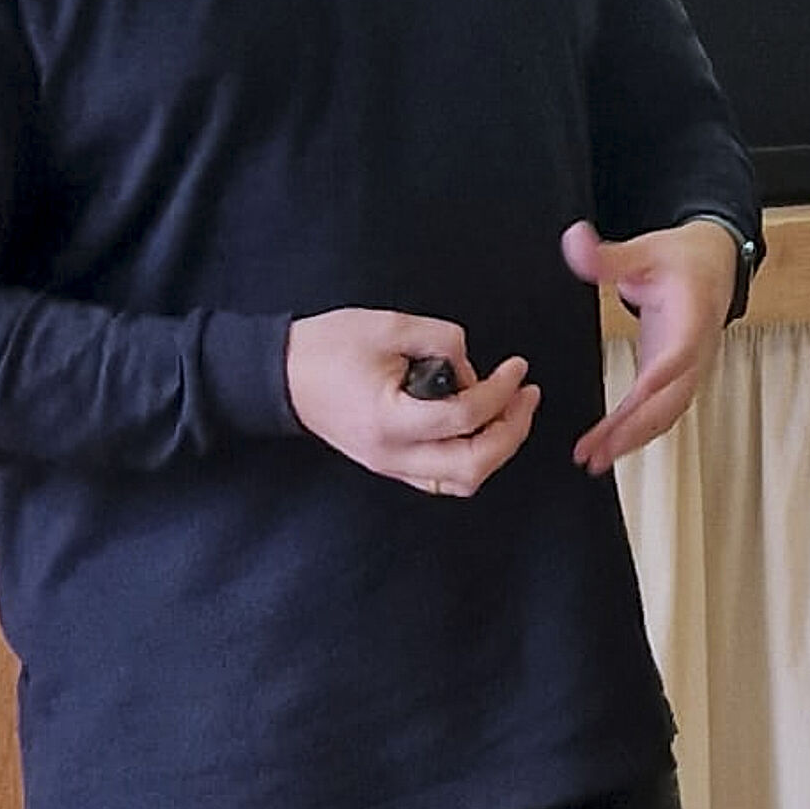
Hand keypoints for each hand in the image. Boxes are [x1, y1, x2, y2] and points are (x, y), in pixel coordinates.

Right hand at [283, 308, 537, 496]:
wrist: (282, 375)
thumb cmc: (329, 346)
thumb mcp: (388, 326)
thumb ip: (441, 341)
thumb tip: (474, 369)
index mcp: (389, 420)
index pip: (463, 418)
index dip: (500, 392)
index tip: (518, 367)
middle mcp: (392, 455)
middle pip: (471, 467)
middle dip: (511, 432)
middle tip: (527, 396)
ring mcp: (391, 467)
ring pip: (461, 482)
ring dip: (497, 450)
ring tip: (513, 410)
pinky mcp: (390, 465)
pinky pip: (443, 479)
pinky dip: (472, 458)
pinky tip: (483, 426)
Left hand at [562, 219, 734, 473]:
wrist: (714, 266)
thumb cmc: (683, 259)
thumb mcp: (644, 250)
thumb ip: (606, 257)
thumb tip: (574, 241)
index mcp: (692, 317)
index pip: (679, 352)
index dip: (660, 376)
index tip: (635, 397)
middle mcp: (696, 351)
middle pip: (670, 398)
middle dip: (635, 427)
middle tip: (597, 451)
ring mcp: (690, 370)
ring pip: (666, 413)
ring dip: (633, 438)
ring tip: (595, 460)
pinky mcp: (677, 378)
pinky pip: (661, 413)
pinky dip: (637, 433)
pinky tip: (608, 448)